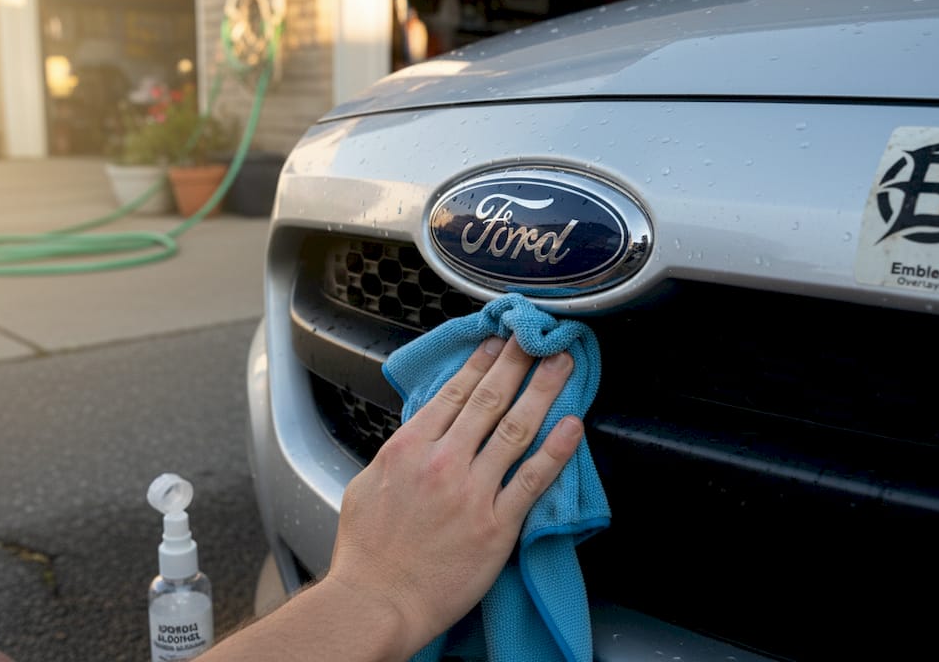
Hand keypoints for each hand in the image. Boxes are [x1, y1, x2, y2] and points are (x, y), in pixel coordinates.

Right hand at [326, 336, 581, 658]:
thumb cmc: (367, 553)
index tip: (498, 343)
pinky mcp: (496, 526)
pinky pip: (533, 480)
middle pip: (489, 399)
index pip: (453, 393)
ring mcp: (472, 492)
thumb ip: (396, 454)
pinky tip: (573, 427)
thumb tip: (415, 434)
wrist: (377, 601)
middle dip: (517, 362)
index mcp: (408, 448)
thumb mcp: (366, 485)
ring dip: (543, 391)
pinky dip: (556, 450)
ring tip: (561, 365)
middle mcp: (443, 462)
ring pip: (516, 428)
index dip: (481, 363)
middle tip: (537, 337)